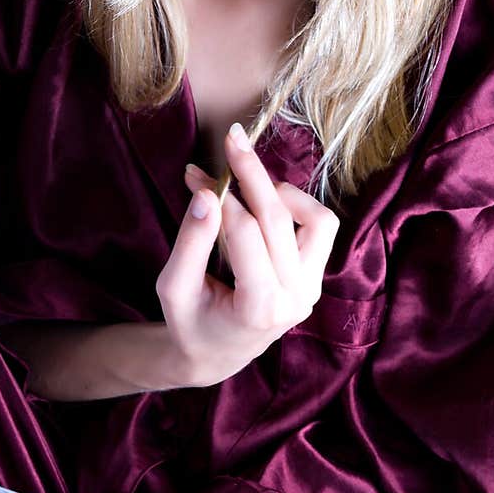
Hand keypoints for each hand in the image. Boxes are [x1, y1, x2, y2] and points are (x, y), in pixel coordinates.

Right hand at [156, 124, 338, 386]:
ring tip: (249, 184)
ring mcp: (312, 288)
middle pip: (280, 220)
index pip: (245, 235)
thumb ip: (190, 243)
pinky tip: (266, 203)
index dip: (221, 198)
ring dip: (283, 193)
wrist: (217, 354)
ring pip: (315, 220)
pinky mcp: (316, 276)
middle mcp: (295, 298)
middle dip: (253, 174)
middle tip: (232, 139)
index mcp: (258, 308)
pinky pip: (320, 227)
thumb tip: (205, 193)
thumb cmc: (190, 322)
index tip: (196, 174)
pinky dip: (297, 206)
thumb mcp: (174, 287)